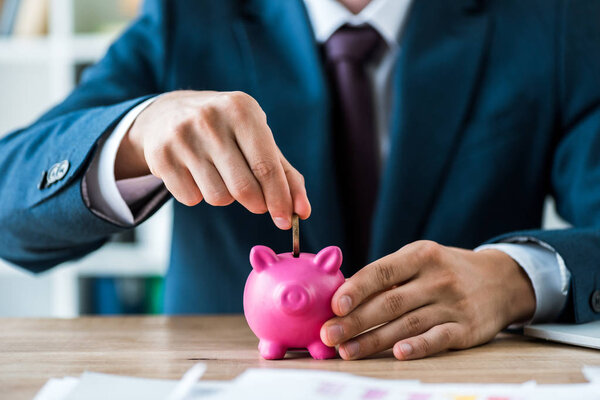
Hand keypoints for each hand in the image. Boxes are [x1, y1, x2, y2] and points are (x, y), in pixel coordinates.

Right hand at [115, 90, 310, 228]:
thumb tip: (302, 212)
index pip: (266, 167)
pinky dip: (199, 195)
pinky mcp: (160, 156)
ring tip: (221, 176)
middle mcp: (210, 119)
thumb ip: (285, 175)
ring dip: (226, 197)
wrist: (168, 114)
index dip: (279, 199)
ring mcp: (182, 137)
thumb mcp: (258, 140)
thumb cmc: (227, 131)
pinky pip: (191, 199)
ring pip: (218, 197)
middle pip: (244, 188)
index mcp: (242, 109)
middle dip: (257, 204)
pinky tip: (196, 174)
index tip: (287, 220)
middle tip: (257, 202)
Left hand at [320, 240, 535, 359]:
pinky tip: (397, 354)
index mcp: (420, 255)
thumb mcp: (420, 258)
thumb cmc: (444, 270)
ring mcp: (454, 304)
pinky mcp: (467, 329)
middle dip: (356, 320)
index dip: (357, 289)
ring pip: (407, 324)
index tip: (334, 306)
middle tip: (328, 335)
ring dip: (374, 340)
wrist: (501, 280)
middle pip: (390, 302)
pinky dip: (418, 346)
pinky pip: (438, 338)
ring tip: (347, 351)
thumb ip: (388, 274)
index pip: (383, 271)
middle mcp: (437, 278)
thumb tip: (342, 296)